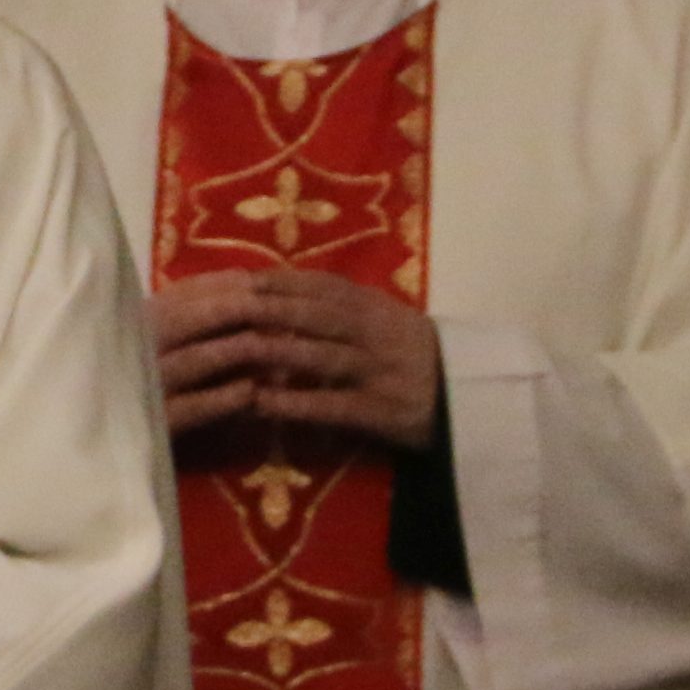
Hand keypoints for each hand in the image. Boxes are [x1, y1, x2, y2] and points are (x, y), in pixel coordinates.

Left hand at [154, 269, 444, 450]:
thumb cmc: (410, 352)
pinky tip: (262, 404)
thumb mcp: (379, 317)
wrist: (468, 395)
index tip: (235, 279)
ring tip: (234, 352)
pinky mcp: (380, 410)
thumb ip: (335, 304)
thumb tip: (272, 289)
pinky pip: (334, 405)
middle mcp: (372, 333)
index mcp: (371, 306)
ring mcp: (377, 371)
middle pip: (313, 316)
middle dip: (267, 310)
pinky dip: (298, 403)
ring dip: (276, 353)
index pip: (318, 286)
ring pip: (321, 356)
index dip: (276, 282)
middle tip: (222, 310)